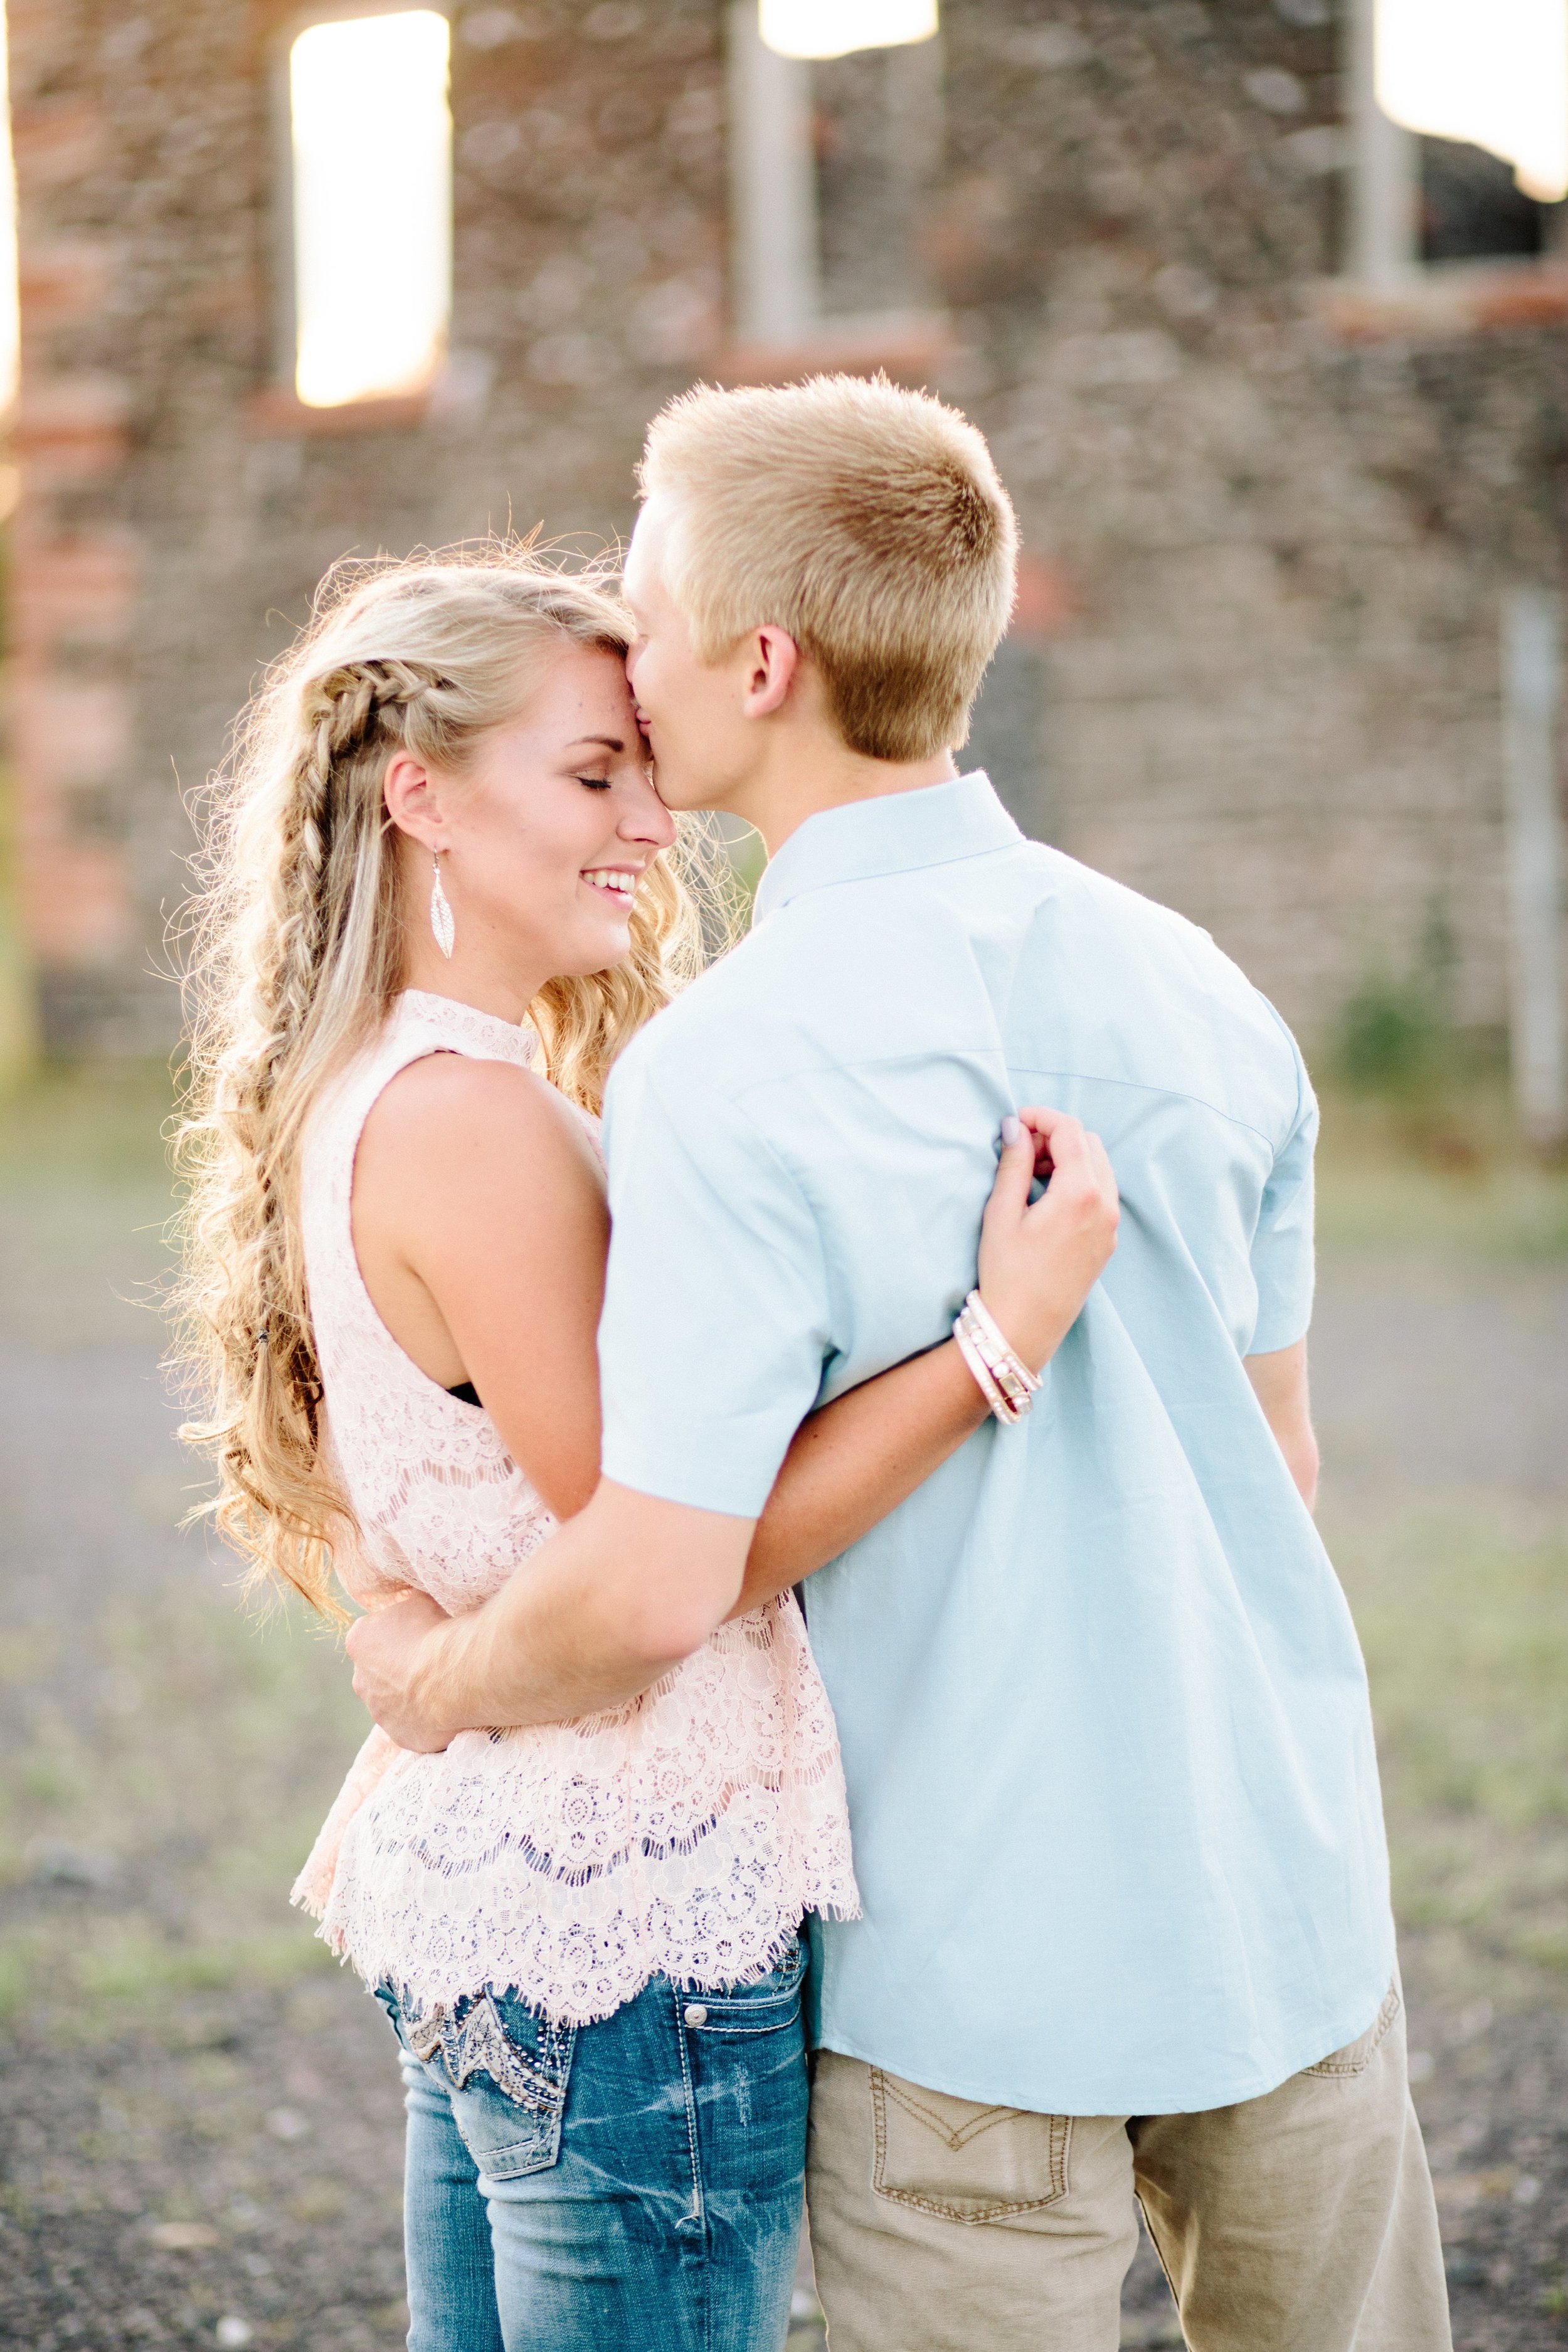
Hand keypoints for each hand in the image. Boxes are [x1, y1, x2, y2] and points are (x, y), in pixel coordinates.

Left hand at [345, 1590, 459, 1753]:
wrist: (454, 1673)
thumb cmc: (436, 1631)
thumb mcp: (416, 1602)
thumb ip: (405, 1612)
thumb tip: (411, 1614)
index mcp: (359, 1641)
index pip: (373, 1637)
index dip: (399, 1635)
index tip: (421, 1634)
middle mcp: (361, 1680)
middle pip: (379, 1674)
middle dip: (398, 1670)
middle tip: (430, 1663)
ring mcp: (380, 1713)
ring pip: (393, 1703)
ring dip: (411, 1696)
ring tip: (443, 1687)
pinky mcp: (401, 1736)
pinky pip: (413, 1727)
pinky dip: (426, 1720)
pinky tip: (447, 1708)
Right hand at [975, 1106, 1119, 1371]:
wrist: (1024, 1327)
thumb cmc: (1007, 1273)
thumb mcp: (1002, 1213)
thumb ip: (1014, 1163)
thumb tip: (1016, 1127)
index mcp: (1080, 1193)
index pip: (1070, 1131)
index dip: (1041, 1117)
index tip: (1015, 1122)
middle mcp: (1105, 1205)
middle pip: (1089, 1144)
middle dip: (1056, 1136)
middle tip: (1021, 1149)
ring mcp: (1111, 1225)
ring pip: (1099, 1167)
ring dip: (1069, 1158)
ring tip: (1031, 1173)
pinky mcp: (1107, 1241)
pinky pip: (1101, 1193)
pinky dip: (1079, 1181)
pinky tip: (1048, 1197)